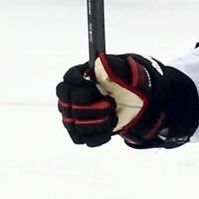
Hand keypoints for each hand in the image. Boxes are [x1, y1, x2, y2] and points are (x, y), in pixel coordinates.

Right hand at [57, 53, 181, 147]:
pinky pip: (85, 139)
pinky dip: (101, 134)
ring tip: (113, 114)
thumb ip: (110, 65)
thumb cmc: (124, 83)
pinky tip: (111, 125)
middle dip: (94, 107)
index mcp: (77, 80)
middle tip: (111, 103)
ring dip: (100, 122)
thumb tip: (101, 59)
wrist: (132, 101)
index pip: (66, 83)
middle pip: (70, 107)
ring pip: (78, 125)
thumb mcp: (121, 71)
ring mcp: (73, 117)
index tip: (88, 83)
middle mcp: (70, 99)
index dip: (75, 84)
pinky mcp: (80, 133)